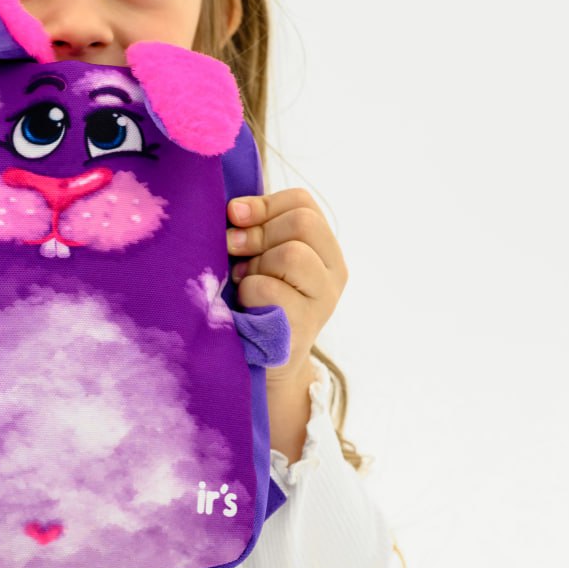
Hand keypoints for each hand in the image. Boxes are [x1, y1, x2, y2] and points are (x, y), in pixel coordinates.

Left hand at [225, 188, 346, 382]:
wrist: (263, 364)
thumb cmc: (255, 303)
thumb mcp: (261, 259)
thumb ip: (256, 230)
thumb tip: (235, 209)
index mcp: (324, 248)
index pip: (303, 203)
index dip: (264, 204)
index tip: (235, 216)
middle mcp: (333, 272)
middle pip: (302, 223)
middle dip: (258, 233)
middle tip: (235, 250)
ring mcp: (324, 300)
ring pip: (292, 254)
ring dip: (256, 264)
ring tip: (244, 281)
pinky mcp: (305, 325)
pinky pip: (269, 288)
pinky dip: (248, 291)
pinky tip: (246, 305)